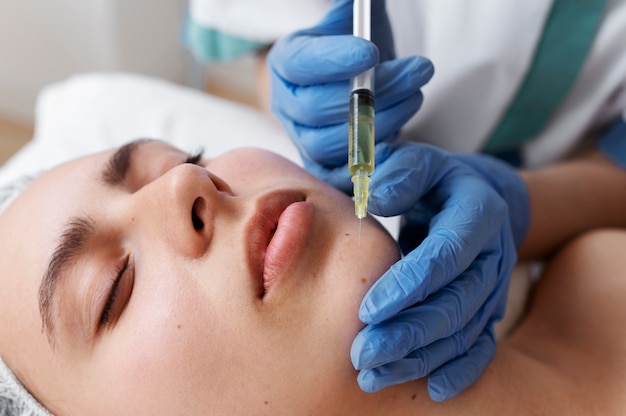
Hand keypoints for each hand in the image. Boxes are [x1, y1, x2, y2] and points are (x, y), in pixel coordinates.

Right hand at [267, 0, 433, 189]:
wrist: (352, 81)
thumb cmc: (353, 47)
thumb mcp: (353, 19)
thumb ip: (353, 9)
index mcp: (286, 63)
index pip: (301, 65)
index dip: (334, 61)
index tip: (373, 52)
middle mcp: (288, 105)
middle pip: (316, 108)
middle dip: (372, 92)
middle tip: (419, 70)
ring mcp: (303, 139)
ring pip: (331, 143)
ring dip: (380, 122)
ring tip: (416, 96)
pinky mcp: (324, 165)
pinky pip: (342, 172)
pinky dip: (373, 158)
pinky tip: (401, 139)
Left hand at [350, 143, 529, 400]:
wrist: (477, 199)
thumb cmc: (434, 180)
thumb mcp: (417, 161)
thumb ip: (398, 172)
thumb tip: (374, 197)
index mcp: (478, 212)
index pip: (446, 254)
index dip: (409, 284)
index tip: (367, 310)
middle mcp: (493, 254)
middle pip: (455, 302)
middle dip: (408, 333)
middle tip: (361, 356)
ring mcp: (494, 286)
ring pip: (463, 331)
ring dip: (420, 357)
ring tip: (373, 376)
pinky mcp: (489, 308)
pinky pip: (480, 345)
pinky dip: (459, 370)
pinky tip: (433, 390)